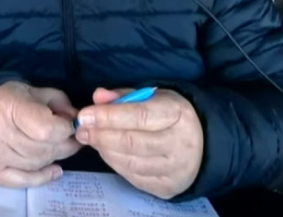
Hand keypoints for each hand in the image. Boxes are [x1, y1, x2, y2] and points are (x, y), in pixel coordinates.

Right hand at [0, 81, 81, 187]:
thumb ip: (61, 105)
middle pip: (44, 149)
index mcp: (8, 105)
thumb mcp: (39, 93)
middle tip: (70, 139)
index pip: (47, 129)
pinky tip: (54, 170)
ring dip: (53, 157)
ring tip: (55, 147)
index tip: (68, 125)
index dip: (65, 130)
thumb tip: (76, 124)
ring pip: (37, 164)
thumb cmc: (13, 100)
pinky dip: (42, 177)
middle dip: (63, 145)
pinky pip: (24, 180)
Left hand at [75, 88, 203, 199]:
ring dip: (105, 150)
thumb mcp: (151, 97)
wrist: (201, 143)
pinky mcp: (167, 186)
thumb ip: (123, 96)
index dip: (109, 116)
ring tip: (92, 139)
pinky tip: (107, 151)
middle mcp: (180, 143)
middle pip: (132, 142)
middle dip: (100, 136)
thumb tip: (98, 96)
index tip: (84, 115)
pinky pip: (133, 176)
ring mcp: (175, 169)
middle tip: (81, 130)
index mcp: (177, 114)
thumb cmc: (168, 115)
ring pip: (130, 162)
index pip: (139, 116)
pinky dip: (115, 163)